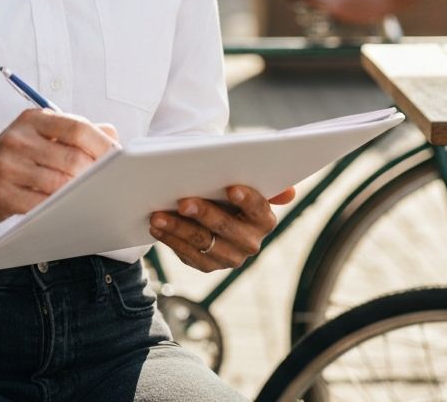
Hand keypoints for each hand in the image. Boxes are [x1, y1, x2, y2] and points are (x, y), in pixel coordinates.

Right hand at [0, 110, 118, 224]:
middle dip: (95, 173)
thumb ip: (75, 131)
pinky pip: (41, 205)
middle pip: (72, 158)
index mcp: (33, 120)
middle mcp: (19, 138)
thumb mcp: (38, 134)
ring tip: (93, 197)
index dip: (103, 144)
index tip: (120, 158)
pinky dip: (59, 209)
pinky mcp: (1, 195)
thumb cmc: (12, 157)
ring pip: (59, 183)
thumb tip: (112, 135)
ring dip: (80, 193)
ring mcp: (8, 167)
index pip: (77, 127)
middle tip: (110, 183)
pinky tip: (68, 209)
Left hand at [149, 184, 296, 271]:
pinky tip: (157, 226)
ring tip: (158, 215)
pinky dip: (170, 239)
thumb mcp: (243, 181)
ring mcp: (229, 257)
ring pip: (203, 243)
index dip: (247, 199)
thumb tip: (289, 191)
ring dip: (178, 228)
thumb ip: (264, 185)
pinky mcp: (208, 265)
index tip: (232, 187)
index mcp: (264, 219)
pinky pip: (188, 255)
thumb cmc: (227, 188)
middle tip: (183, 201)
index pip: (258, 209)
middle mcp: (251, 242)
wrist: (214, 208)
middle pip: (226, 228)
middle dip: (204, 214)